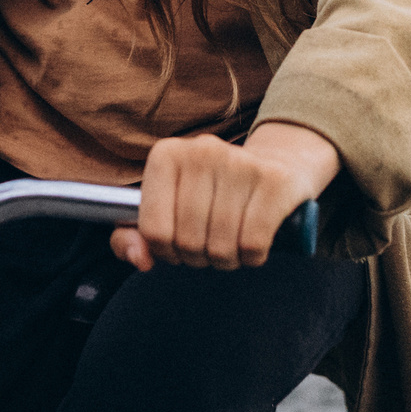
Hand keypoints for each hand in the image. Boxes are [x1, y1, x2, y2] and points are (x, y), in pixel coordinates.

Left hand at [112, 122, 339, 271]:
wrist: (277, 165)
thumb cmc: (213, 194)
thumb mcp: (168, 207)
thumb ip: (134, 235)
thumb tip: (140, 259)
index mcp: (166, 155)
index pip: (152, 229)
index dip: (166, 251)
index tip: (178, 246)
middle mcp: (201, 151)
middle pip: (188, 242)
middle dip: (199, 257)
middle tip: (209, 245)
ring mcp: (240, 163)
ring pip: (221, 247)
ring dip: (227, 260)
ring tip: (231, 243)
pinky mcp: (275, 180)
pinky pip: (253, 244)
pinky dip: (252, 257)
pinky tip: (253, 244)